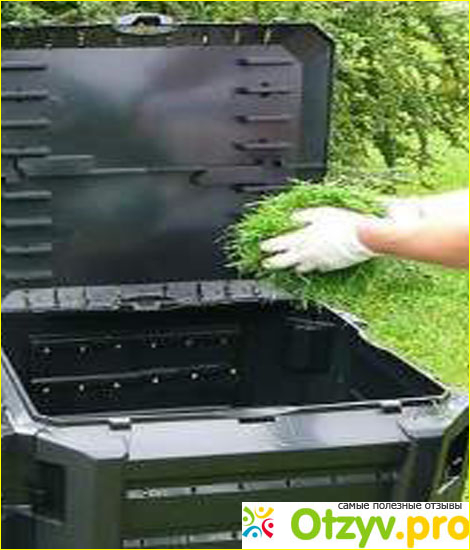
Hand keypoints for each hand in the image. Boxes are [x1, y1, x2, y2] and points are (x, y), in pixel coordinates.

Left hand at [260, 207, 378, 272]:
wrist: (363, 238)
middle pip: (284, 261)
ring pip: (300, 268)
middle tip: (266, 264)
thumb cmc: (343, 222)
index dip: (269, 246)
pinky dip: (311, 266)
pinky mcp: (330, 267)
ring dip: (292, 266)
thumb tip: (292, 218)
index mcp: (303, 237)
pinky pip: (316, 268)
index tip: (262, 247)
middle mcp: (307, 252)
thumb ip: (304, 216)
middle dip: (273, 263)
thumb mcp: (321, 212)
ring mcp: (318, 262)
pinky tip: (311, 264)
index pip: (279, 244)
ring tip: (289, 266)